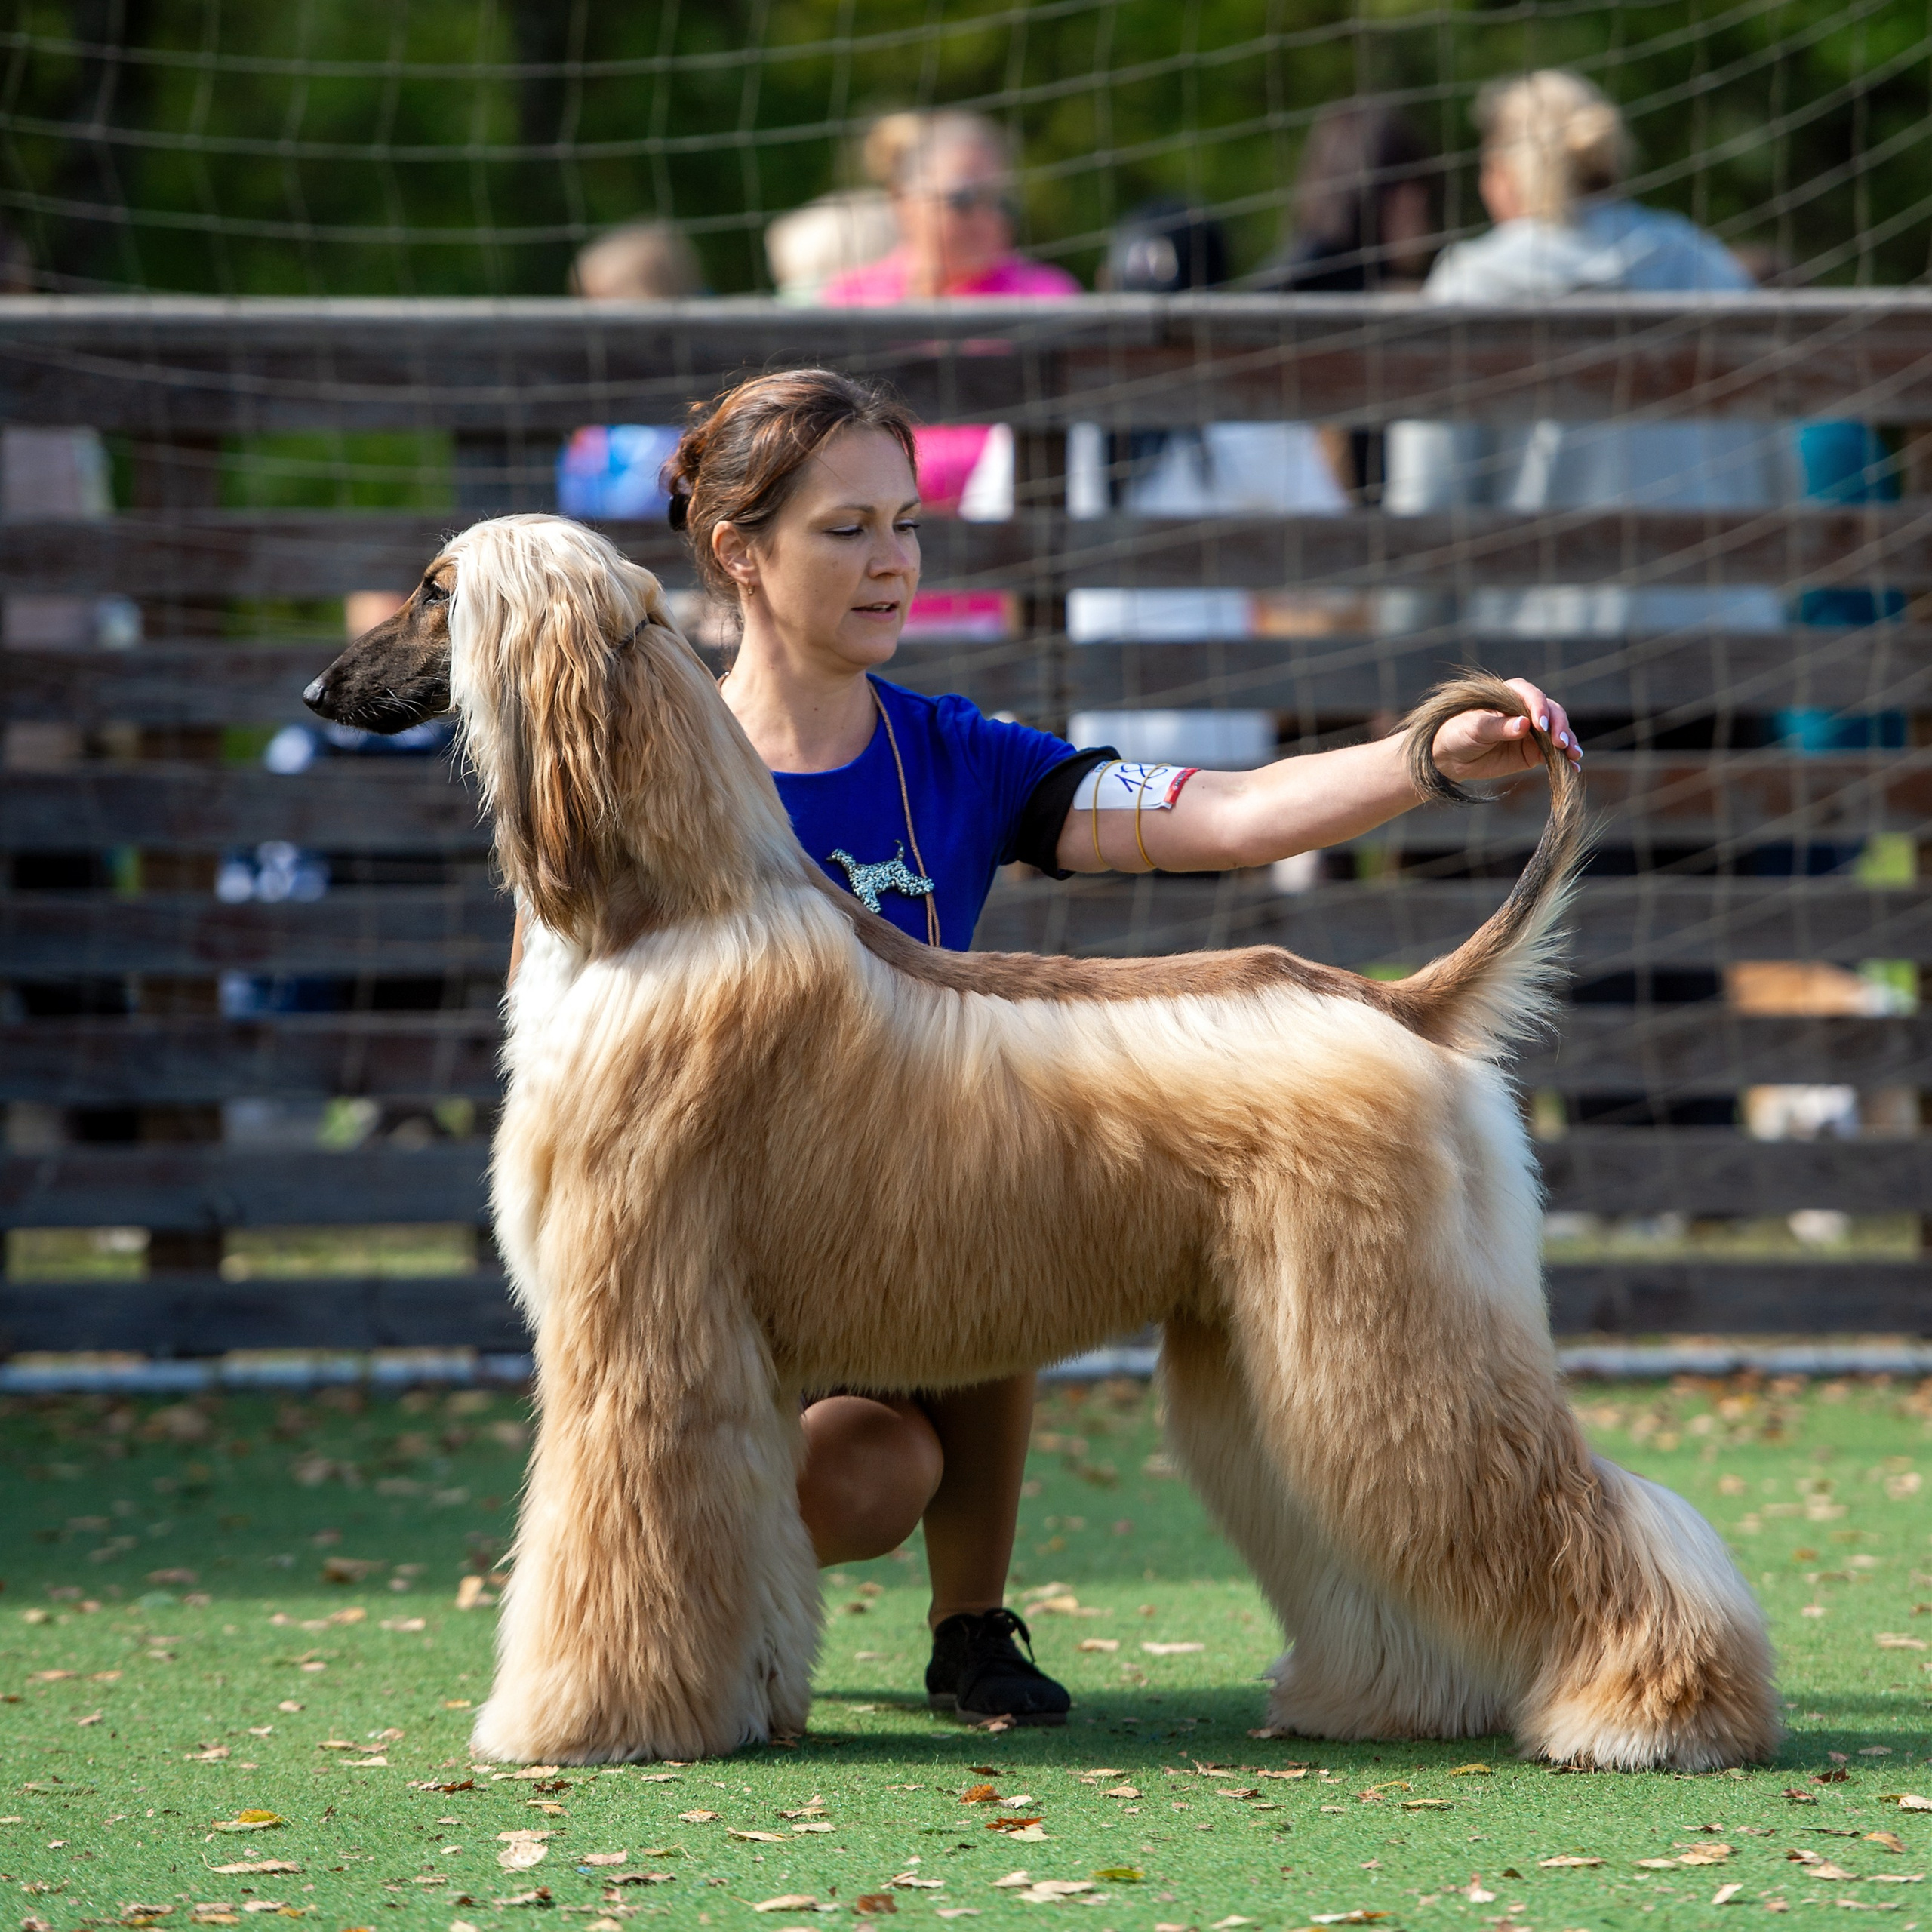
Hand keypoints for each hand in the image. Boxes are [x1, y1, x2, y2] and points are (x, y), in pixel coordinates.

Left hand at [1429, 677, 1581, 784]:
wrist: (1451, 757)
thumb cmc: (1458, 733)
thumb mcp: (1475, 728)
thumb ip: (1499, 727)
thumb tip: (1524, 724)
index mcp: (1510, 695)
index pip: (1531, 696)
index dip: (1539, 709)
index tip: (1540, 726)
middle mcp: (1526, 710)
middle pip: (1552, 712)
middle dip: (1558, 726)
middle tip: (1561, 743)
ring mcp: (1532, 731)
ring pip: (1557, 732)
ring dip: (1568, 742)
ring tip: (1574, 755)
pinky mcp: (1534, 751)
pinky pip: (1553, 753)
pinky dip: (1565, 760)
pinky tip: (1573, 768)